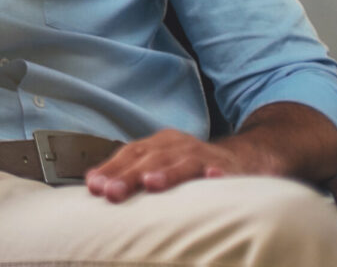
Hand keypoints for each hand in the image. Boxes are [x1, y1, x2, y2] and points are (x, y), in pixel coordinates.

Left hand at [85, 129, 249, 202]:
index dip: (111, 168)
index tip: (94, 186)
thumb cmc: (191, 167)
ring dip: (167, 172)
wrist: (242, 158)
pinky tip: (214, 177)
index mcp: (159, 143)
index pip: (130, 153)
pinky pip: (223, 170)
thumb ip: (133, 173)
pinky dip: (218, 174)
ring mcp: (202, 154)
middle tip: (111, 193)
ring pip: (182, 162)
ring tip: (151, 184)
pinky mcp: (228, 167)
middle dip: (128, 175)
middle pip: (150, 158)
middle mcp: (177, 144)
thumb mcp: (162, 165)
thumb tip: (94, 184)